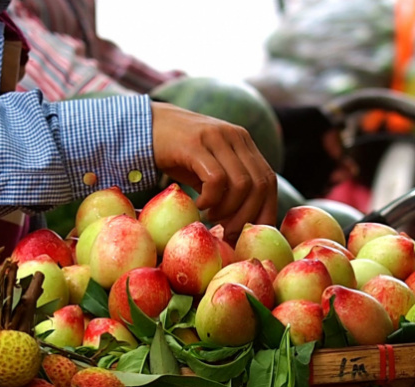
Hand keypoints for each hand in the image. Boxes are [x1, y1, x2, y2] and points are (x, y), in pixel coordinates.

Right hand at [150, 103, 277, 238]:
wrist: (146, 124)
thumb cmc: (178, 154)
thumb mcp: (208, 167)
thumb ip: (227, 187)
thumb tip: (241, 225)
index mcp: (243, 143)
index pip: (268, 179)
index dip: (265, 210)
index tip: (252, 234)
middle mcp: (235, 137)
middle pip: (259, 184)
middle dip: (247, 217)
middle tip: (229, 233)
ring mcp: (216, 137)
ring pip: (241, 184)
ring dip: (228, 210)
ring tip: (211, 216)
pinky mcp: (195, 144)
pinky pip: (216, 179)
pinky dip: (211, 199)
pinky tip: (198, 204)